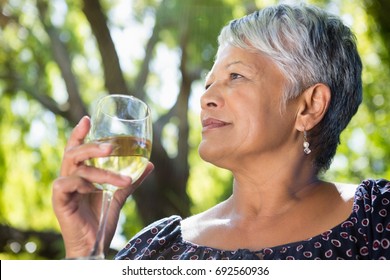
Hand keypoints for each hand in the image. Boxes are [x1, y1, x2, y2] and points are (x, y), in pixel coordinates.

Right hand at [52, 116, 153, 257]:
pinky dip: (84, 183)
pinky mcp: (59, 200)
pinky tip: (97, 190)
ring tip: (122, 179)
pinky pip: (68, 184)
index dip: (79, 133)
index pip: (77, 148)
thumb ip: (131, 180)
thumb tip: (150, 164)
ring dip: (101, 172)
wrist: (94, 244)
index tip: (88, 119)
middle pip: (74, 153)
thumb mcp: (118, 195)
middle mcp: (69, 177)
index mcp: (80, 173)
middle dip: (91, 146)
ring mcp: (62, 188)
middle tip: (110, 146)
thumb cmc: (101, 218)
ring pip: (76, 168)